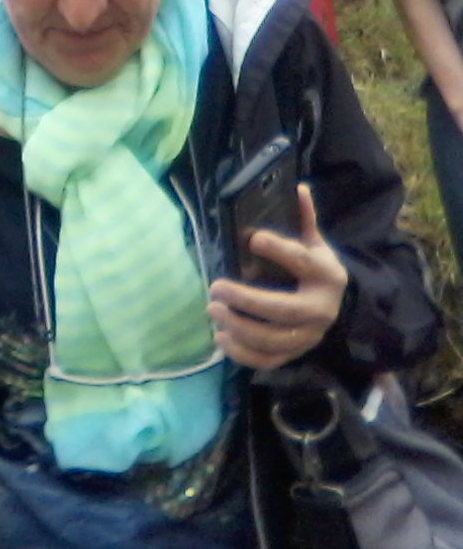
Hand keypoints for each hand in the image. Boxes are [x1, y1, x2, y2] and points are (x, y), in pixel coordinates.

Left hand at [208, 184, 348, 370]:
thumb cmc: (315, 272)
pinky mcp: (295, 354)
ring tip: (213, 310)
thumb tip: (297, 188)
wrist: (337, 309)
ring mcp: (309, 336)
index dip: (280, 249)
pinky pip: (268, 360)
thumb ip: (305, 220)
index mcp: (328, 276)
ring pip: (274, 339)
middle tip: (215, 288)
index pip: (304, 262)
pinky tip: (220, 337)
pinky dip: (242, 353)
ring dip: (239, 327)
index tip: (253, 238)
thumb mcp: (316, 245)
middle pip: (285, 310)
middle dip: (248, 301)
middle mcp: (322, 310)